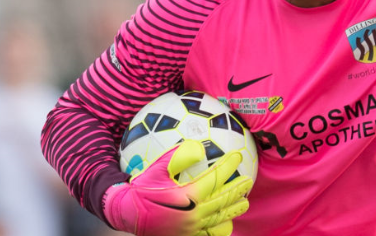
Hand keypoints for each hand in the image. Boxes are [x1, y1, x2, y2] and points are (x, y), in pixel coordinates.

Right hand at [103, 139, 253, 235]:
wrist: (127, 214)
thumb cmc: (142, 189)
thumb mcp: (157, 169)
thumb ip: (178, 157)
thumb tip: (199, 147)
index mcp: (188, 196)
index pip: (216, 178)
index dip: (229, 165)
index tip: (238, 155)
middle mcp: (194, 214)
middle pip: (223, 200)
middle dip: (238, 189)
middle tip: (249, 180)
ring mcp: (192, 228)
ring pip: (220, 218)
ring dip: (234, 209)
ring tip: (244, 201)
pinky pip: (210, 233)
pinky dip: (221, 227)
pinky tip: (227, 222)